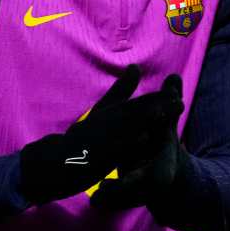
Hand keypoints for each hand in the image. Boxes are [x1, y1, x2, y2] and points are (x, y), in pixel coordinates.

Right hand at [18, 65, 183, 204]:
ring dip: (145, 120)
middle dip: (156, 105)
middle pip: (134, 113)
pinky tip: (143, 138)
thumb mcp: (99, 114)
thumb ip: (118, 93)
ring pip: (125, 128)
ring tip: (164, 113)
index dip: (156, 97)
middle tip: (178, 99)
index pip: (135, 104)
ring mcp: (99, 140)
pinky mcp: (93, 157)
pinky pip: (113, 149)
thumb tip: (135, 67)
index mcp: (108, 114)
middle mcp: (104, 124)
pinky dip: (128, 142)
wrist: (51, 163)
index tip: (176, 90)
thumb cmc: (79, 139)